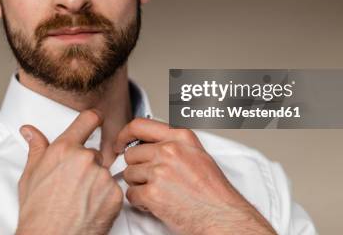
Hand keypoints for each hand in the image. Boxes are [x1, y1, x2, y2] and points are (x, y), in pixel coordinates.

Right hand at [16, 109, 122, 234]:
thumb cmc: (37, 212)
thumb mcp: (30, 175)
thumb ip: (36, 148)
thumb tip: (30, 132)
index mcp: (64, 149)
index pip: (88, 120)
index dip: (94, 118)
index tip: (97, 118)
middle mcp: (85, 158)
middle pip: (94, 154)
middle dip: (86, 166)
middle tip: (72, 185)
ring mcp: (101, 176)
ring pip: (103, 172)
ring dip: (96, 182)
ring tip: (79, 199)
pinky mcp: (114, 194)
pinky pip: (113, 189)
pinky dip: (105, 198)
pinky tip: (89, 207)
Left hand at [114, 118, 275, 234]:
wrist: (223, 216)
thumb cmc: (213, 190)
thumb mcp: (196, 153)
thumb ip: (173, 143)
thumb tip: (146, 144)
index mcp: (180, 137)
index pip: (139, 126)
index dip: (124, 135)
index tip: (120, 144)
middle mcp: (169, 150)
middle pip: (131, 154)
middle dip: (137, 169)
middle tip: (151, 180)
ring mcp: (160, 171)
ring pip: (129, 175)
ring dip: (139, 186)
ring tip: (158, 192)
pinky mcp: (153, 193)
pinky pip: (131, 195)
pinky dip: (140, 202)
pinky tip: (156, 203)